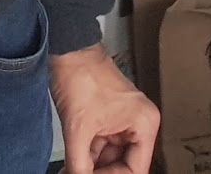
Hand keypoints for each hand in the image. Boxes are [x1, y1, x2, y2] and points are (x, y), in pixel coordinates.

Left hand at [50, 44, 157, 172]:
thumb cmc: (79, 75)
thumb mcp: (79, 129)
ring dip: (91, 167)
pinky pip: (101, 145)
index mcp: (144, 124)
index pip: (135, 169)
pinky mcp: (107, 117)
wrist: (66, 49)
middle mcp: (139, 123)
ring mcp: (123, 120)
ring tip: (72, 171)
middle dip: (100, 172)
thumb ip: (80, 164)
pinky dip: (87, 155)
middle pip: (123, 164)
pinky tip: (73, 165)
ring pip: (110, 157)